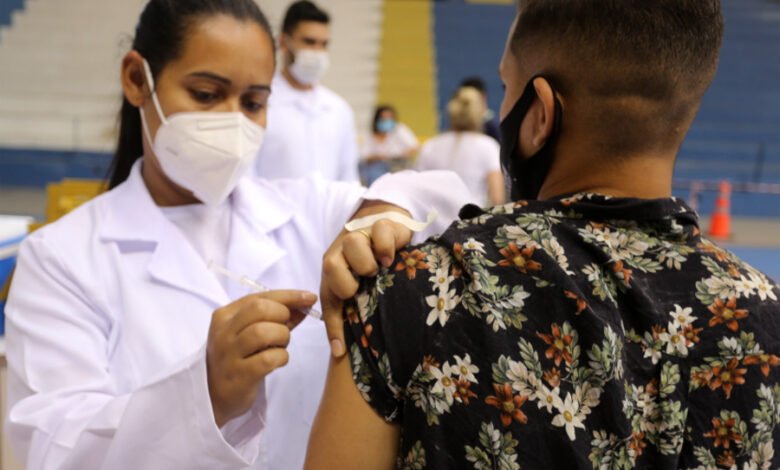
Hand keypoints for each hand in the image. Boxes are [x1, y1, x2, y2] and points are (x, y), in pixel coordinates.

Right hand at [206, 290, 315, 426]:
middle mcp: (223, 332)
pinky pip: (268, 359)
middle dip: (282, 315)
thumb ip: (276, 317)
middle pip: (260, 309)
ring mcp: (228, 354)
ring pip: (263, 332)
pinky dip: (281, 357)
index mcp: (224, 316)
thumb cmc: (238, 358)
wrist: (214, 396)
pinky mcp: (239, 376)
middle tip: (285, 329)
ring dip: (282, 337)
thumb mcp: (250, 332)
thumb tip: (305, 302)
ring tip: (280, 347)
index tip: (309, 297)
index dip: (288, 296)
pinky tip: (277, 361)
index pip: (259, 297)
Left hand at [321, 204, 412, 357]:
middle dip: (347, 282)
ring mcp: (358, 237)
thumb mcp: (355, 288)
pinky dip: (386, 247)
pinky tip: (392, 257)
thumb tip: (339, 351)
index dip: (333, 326)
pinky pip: (380, 233)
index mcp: (332, 272)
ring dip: (367, 263)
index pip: (327, 299)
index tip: (340, 349)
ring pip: (353, 245)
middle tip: (365, 285)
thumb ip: (346, 315)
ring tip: (381, 268)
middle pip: (330, 266)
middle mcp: (340, 254)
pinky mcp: (380, 224)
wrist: (381, 222)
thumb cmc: (366, 261)